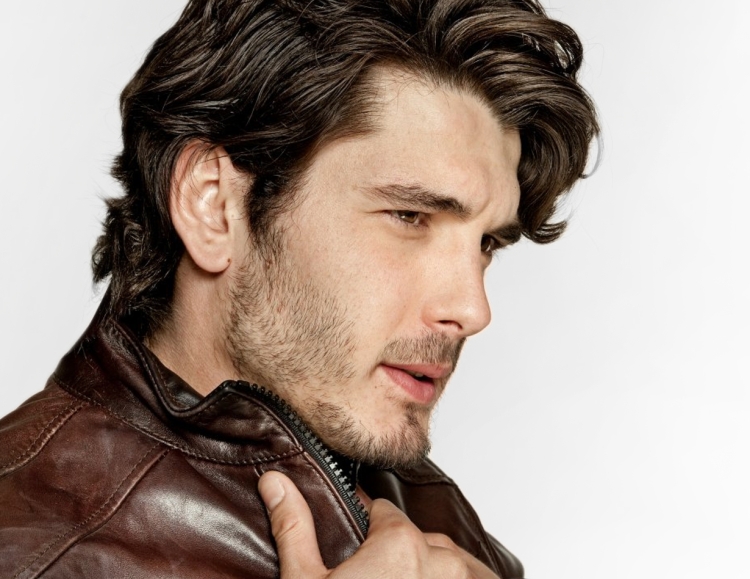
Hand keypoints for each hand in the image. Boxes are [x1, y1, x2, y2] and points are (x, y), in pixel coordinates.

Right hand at [258, 470, 498, 578]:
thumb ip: (295, 527)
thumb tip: (276, 482)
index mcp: (399, 544)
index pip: (384, 514)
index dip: (365, 531)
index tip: (356, 553)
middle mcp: (441, 561)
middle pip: (419, 538)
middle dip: (399, 556)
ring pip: (453, 561)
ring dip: (434, 571)